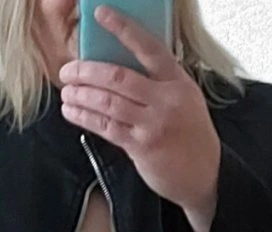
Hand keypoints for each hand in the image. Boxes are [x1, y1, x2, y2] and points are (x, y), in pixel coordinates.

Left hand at [58, 4, 220, 220]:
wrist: (205, 175)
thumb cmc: (191, 135)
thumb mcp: (185, 99)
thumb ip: (160, 82)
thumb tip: (122, 65)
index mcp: (178, 81)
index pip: (149, 47)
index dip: (123, 29)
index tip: (101, 14)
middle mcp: (166, 100)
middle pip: (118, 77)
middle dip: (86, 71)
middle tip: (67, 70)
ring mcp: (153, 124)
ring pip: (108, 102)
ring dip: (81, 95)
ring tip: (66, 91)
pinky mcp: (142, 147)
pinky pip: (107, 127)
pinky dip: (85, 118)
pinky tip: (72, 112)